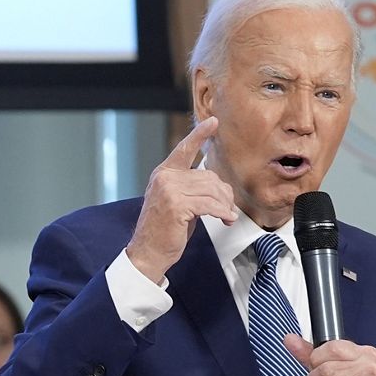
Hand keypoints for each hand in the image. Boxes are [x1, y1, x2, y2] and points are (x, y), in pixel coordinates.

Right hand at [126, 117, 236, 281]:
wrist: (148, 252)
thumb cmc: (164, 231)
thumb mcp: (177, 203)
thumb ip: (192, 189)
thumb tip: (218, 187)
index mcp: (164, 173)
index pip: (184, 148)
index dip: (200, 134)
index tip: (213, 122)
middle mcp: (165, 177)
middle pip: (208, 176)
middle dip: (223, 194)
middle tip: (228, 209)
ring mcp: (169, 190)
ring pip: (211, 190)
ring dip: (224, 206)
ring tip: (227, 216)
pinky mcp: (176, 204)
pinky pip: (209, 205)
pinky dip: (222, 213)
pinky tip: (226, 219)